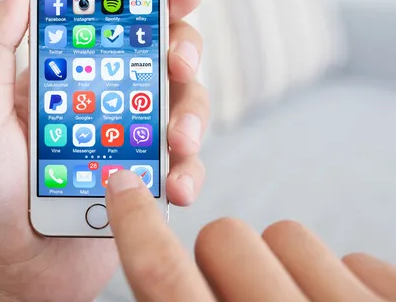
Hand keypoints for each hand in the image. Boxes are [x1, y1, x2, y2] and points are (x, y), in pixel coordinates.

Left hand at [0, 0, 208, 300]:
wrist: (8, 272)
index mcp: (64, 78)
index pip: (111, 24)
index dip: (148, 0)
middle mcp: (103, 103)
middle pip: (160, 57)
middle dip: (183, 49)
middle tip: (179, 62)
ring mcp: (128, 142)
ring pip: (182, 107)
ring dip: (192, 114)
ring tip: (178, 141)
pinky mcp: (144, 182)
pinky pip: (183, 164)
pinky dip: (189, 170)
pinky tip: (175, 186)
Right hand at [106, 170, 395, 301]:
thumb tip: (154, 280)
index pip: (163, 276)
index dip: (134, 224)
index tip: (125, 188)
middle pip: (225, 238)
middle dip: (221, 261)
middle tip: (234, 300)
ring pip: (289, 236)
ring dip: (281, 268)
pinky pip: (355, 258)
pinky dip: (340, 285)